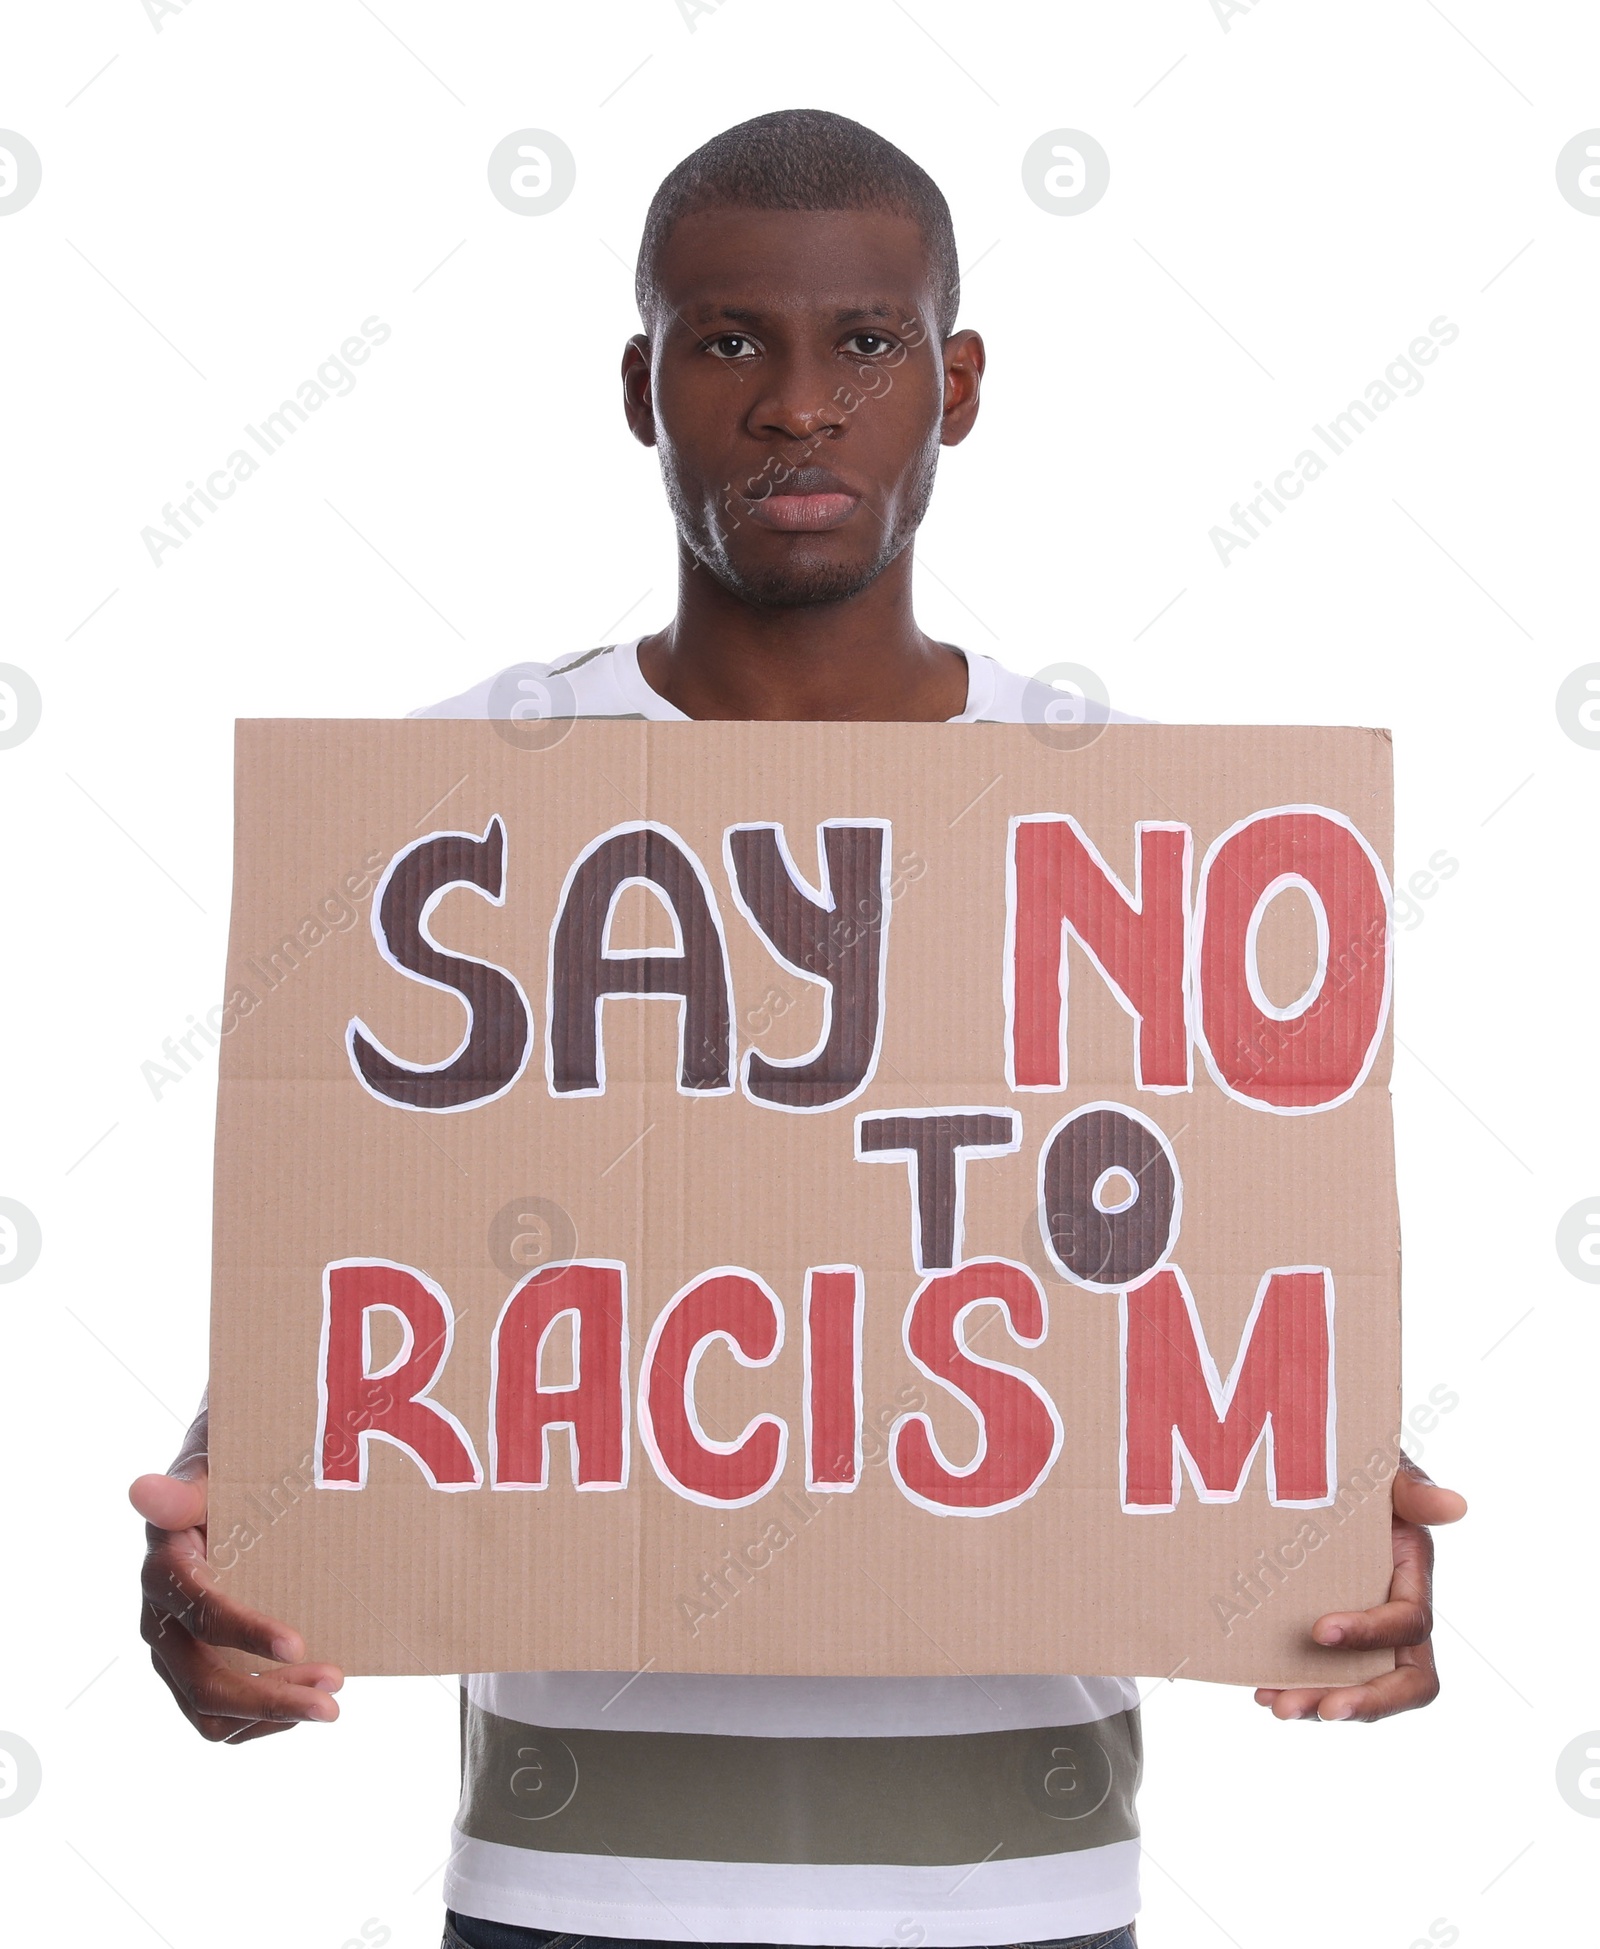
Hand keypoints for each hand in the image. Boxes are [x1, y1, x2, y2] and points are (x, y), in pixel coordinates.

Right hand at [131, 1400, 343, 1742]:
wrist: (215, 1488)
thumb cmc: (218, 1474)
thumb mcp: (205, 1470)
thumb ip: (184, 1490)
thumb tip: (143, 1490)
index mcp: (164, 1572)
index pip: (201, 1613)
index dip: (245, 1633)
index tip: (298, 1645)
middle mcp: (161, 1621)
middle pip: (203, 1683)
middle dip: (268, 1699)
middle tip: (332, 1703)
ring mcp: (177, 1652)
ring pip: (211, 1711)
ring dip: (272, 1715)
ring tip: (328, 1701)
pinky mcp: (196, 1667)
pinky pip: (221, 1715)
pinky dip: (264, 1718)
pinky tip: (305, 1697)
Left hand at [1255, 1453, 1465, 1722]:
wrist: (1313, 1473)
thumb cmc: (1359, 1472)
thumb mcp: (1384, 1473)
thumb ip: (1412, 1490)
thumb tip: (1455, 1505)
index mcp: (1413, 1578)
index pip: (1409, 1624)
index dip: (1372, 1634)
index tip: (1319, 1631)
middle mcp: (1395, 1615)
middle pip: (1405, 1681)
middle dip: (1367, 1702)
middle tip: (1320, 1710)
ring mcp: (1365, 1633)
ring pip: (1361, 1689)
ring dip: (1321, 1703)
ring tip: (1275, 1706)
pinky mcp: (1330, 1639)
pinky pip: (1324, 1678)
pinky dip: (1296, 1688)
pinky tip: (1259, 1688)